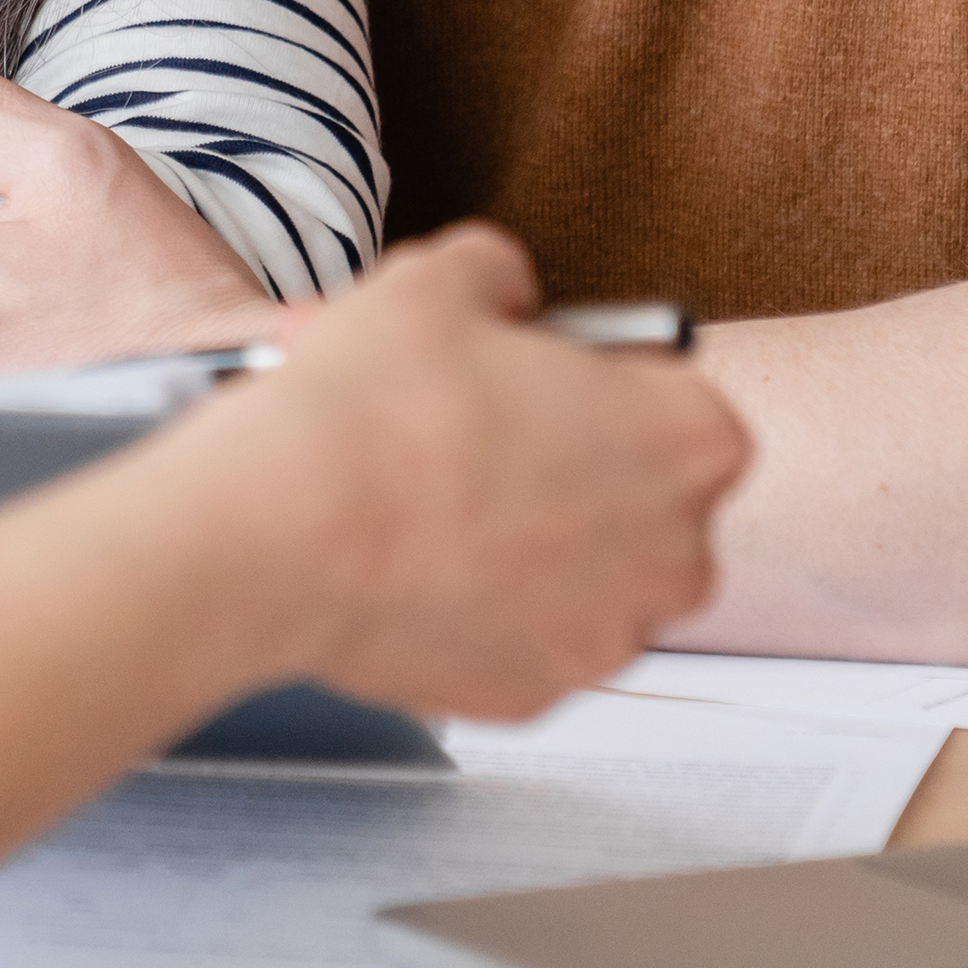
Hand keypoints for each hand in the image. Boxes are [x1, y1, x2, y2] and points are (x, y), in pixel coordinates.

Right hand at [160, 227, 751, 725]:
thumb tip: (500, 291)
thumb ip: (501, 273)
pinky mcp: (535, 694)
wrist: (280, 531)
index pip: (682, 400)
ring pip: (584, 578)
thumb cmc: (371, 414)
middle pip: (644, 500)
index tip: (548, 380)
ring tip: (435, 496)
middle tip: (484, 435)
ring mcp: (606, 636)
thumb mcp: (439, 279)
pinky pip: (522, 637)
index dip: (604, 383)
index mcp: (687, 438)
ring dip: (531, 544)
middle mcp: (674, 553)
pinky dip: (480, 607)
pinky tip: (414, 561)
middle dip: (576, 470)